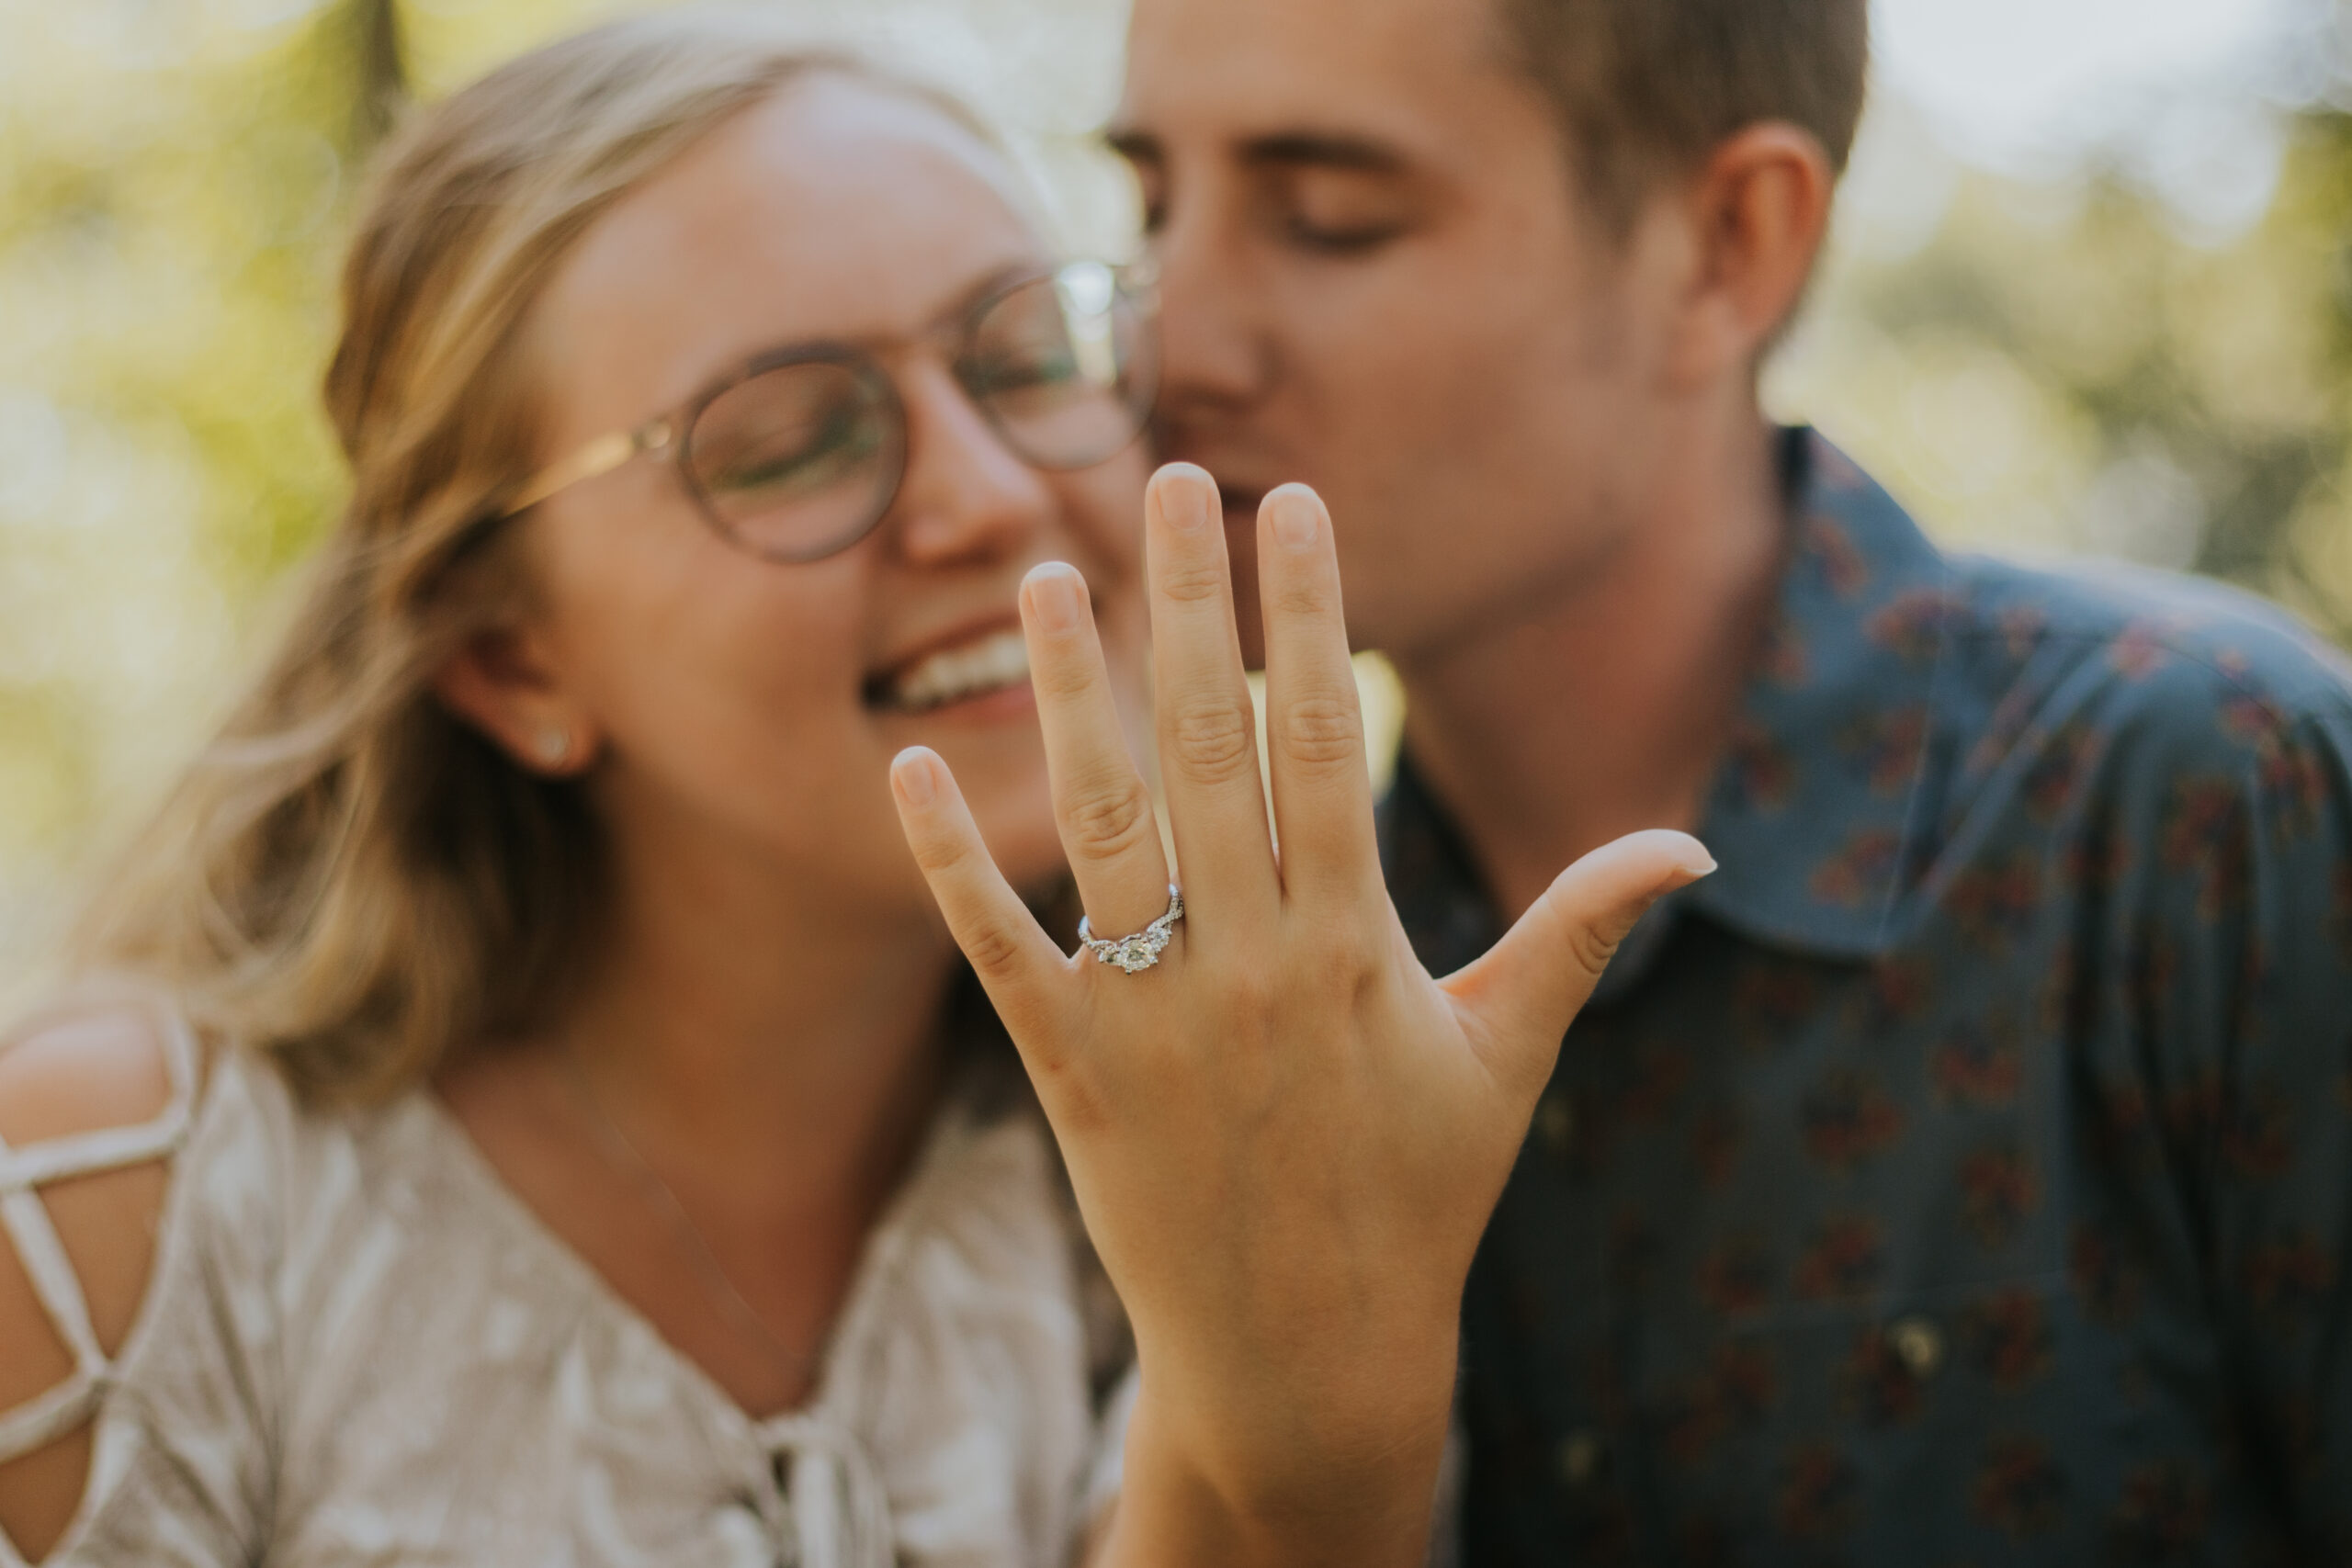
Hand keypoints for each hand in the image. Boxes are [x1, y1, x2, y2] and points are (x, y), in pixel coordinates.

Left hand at [890, 465, 1711, 1564]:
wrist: (1309, 1355)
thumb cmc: (1422, 1195)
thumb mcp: (1508, 1059)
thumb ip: (1577, 931)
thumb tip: (1690, 842)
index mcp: (1356, 943)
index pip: (1327, 738)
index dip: (1308, 613)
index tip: (1291, 504)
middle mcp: (1249, 963)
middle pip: (1209, 746)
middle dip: (1190, 602)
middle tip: (1170, 475)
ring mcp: (1152, 1018)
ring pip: (1100, 823)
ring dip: (1067, 692)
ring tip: (1046, 574)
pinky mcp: (1071, 1074)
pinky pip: (999, 952)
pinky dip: (951, 863)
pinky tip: (910, 765)